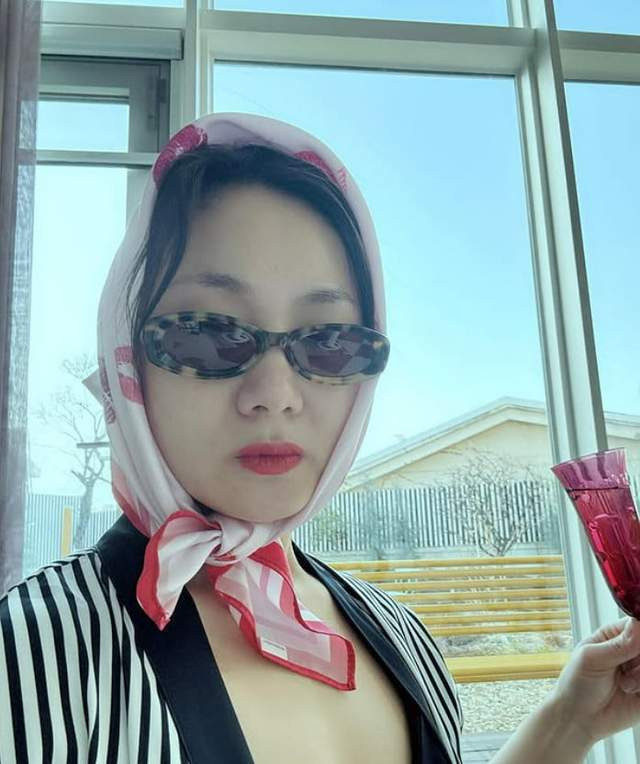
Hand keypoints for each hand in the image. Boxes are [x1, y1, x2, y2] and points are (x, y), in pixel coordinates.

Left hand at [549, 615, 639, 746]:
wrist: (579, 718)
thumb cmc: (577, 683)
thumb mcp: (592, 658)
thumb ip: (618, 644)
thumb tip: (639, 624)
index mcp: (616, 634)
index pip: (638, 622)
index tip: (637, 644)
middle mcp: (633, 650)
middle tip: (627, 667)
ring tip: (624, 685)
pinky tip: (631, 692)